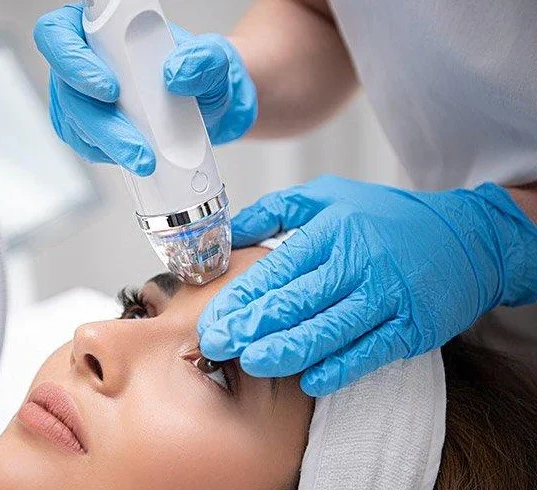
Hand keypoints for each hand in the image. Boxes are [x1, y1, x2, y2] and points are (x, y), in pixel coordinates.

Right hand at [33, 4, 256, 175]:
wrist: (206, 106)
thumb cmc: (199, 73)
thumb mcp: (214, 61)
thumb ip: (204, 59)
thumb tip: (178, 72)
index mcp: (100, 26)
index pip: (61, 34)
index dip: (72, 60)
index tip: (111, 89)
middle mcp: (83, 58)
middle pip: (66, 88)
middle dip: (99, 122)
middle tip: (135, 143)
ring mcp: (80, 95)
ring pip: (74, 122)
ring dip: (109, 144)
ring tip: (144, 159)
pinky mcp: (87, 126)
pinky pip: (85, 144)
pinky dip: (109, 154)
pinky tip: (133, 157)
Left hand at [198, 176, 536, 395]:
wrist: (467, 238)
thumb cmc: (387, 218)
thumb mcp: (329, 197)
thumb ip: (275, 211)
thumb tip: (228, 233)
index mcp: (335, 229)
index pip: (280, 267)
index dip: (244, 296)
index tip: (213, 317)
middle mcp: (361, 262)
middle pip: (300, 299)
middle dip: (254, 326)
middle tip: (218, 345)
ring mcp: (389, 296)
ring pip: (331, 328)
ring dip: (289, 349)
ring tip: (252, 363)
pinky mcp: (414, 326)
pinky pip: (371, 351)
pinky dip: (341, 367)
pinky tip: (310, 380)